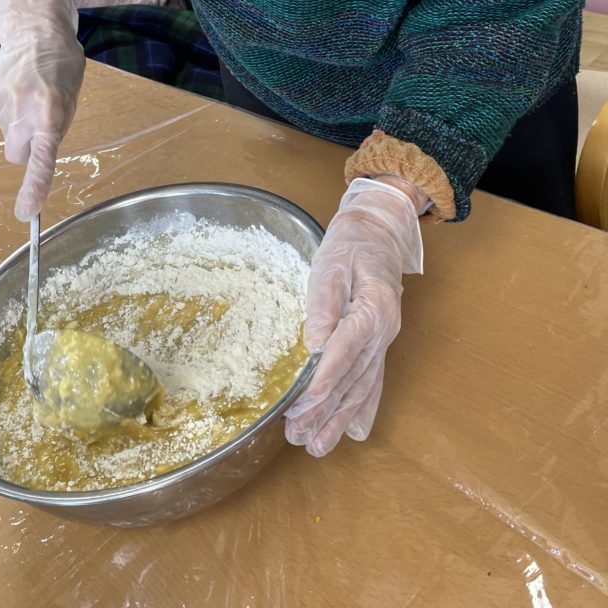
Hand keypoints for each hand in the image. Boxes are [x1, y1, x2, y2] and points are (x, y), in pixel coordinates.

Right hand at [0, 0, 84, 220]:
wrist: (35, 31)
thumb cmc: (61, 67)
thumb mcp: (70, 99)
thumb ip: (55, 128)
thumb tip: (35, 152)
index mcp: (50, 113)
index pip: (41, 159)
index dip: (35, 187)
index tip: (26, 212)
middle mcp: (22, 111)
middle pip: (17, 155)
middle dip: (25, 149)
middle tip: (38, 125)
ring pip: (7, 135)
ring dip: (17, 122)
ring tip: (31, 95)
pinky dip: (6, 108)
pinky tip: (16, 87)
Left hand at [284, 177, 423, 455]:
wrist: (377, 235)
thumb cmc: (351, 246)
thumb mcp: (331, 263)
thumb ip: (324, 302)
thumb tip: (315, 340)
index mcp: (374, 308)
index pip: (344, 352)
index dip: (323, 382)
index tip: (300, 406)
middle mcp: (383, 331)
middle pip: (353, 379)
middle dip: (325, 412)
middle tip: (298, 437)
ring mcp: (384, 341)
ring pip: (363, 387)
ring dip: (340, 419)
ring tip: (317, 446)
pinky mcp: (378, 344)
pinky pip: (374, 381)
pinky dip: (364, 409)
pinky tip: (354, 433)